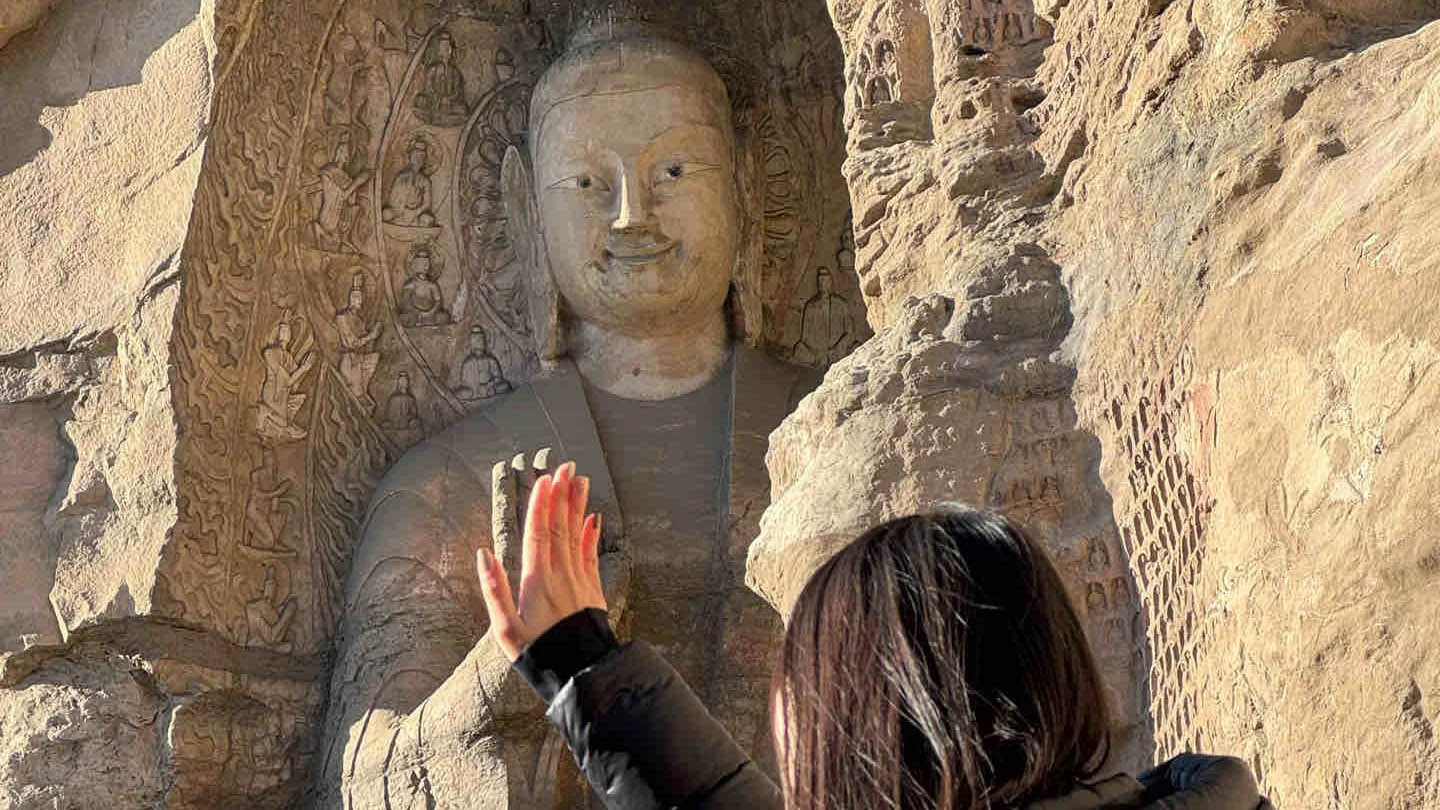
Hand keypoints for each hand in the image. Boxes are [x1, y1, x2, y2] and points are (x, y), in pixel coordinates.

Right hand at [478, 461, 605, 660]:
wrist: (579, 676)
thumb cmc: (537, 655)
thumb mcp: (505, 630)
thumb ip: (494, 590)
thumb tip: (483, 555)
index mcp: (537, 581)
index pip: (538, 534)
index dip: (541, 505)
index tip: (545, 479)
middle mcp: (561, 575)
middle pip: (560, 527)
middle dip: (561, 496)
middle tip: (565, 467)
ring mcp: (579, 582)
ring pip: (577, 536)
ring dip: (577, 507)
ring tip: (579, 481)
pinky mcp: (592, 591)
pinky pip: (591, 556)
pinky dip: (591, 535)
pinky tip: (594, 518)